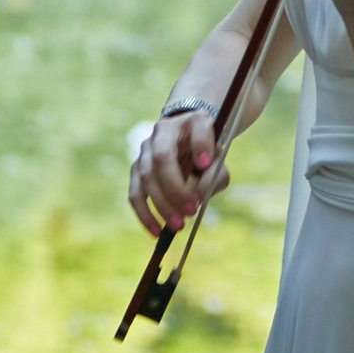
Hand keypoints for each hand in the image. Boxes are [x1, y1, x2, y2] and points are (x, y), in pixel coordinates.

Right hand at [129, 106, 229, 235]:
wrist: (186, 140)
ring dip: (161, 204)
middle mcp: (163, 131)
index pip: (197, 129)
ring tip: (178, 225)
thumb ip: (215, 174)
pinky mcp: (136, 168)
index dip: (200, 145)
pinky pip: (135, 193)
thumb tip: (197, 196)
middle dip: (175, 188)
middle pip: (162, 158)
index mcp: (191, 121)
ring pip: (146, 177)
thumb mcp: (218, 157)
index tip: (206, 163)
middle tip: (191, 211)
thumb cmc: (205, 151)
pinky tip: (156, 231)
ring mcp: (146, 149)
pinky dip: (144, 213)